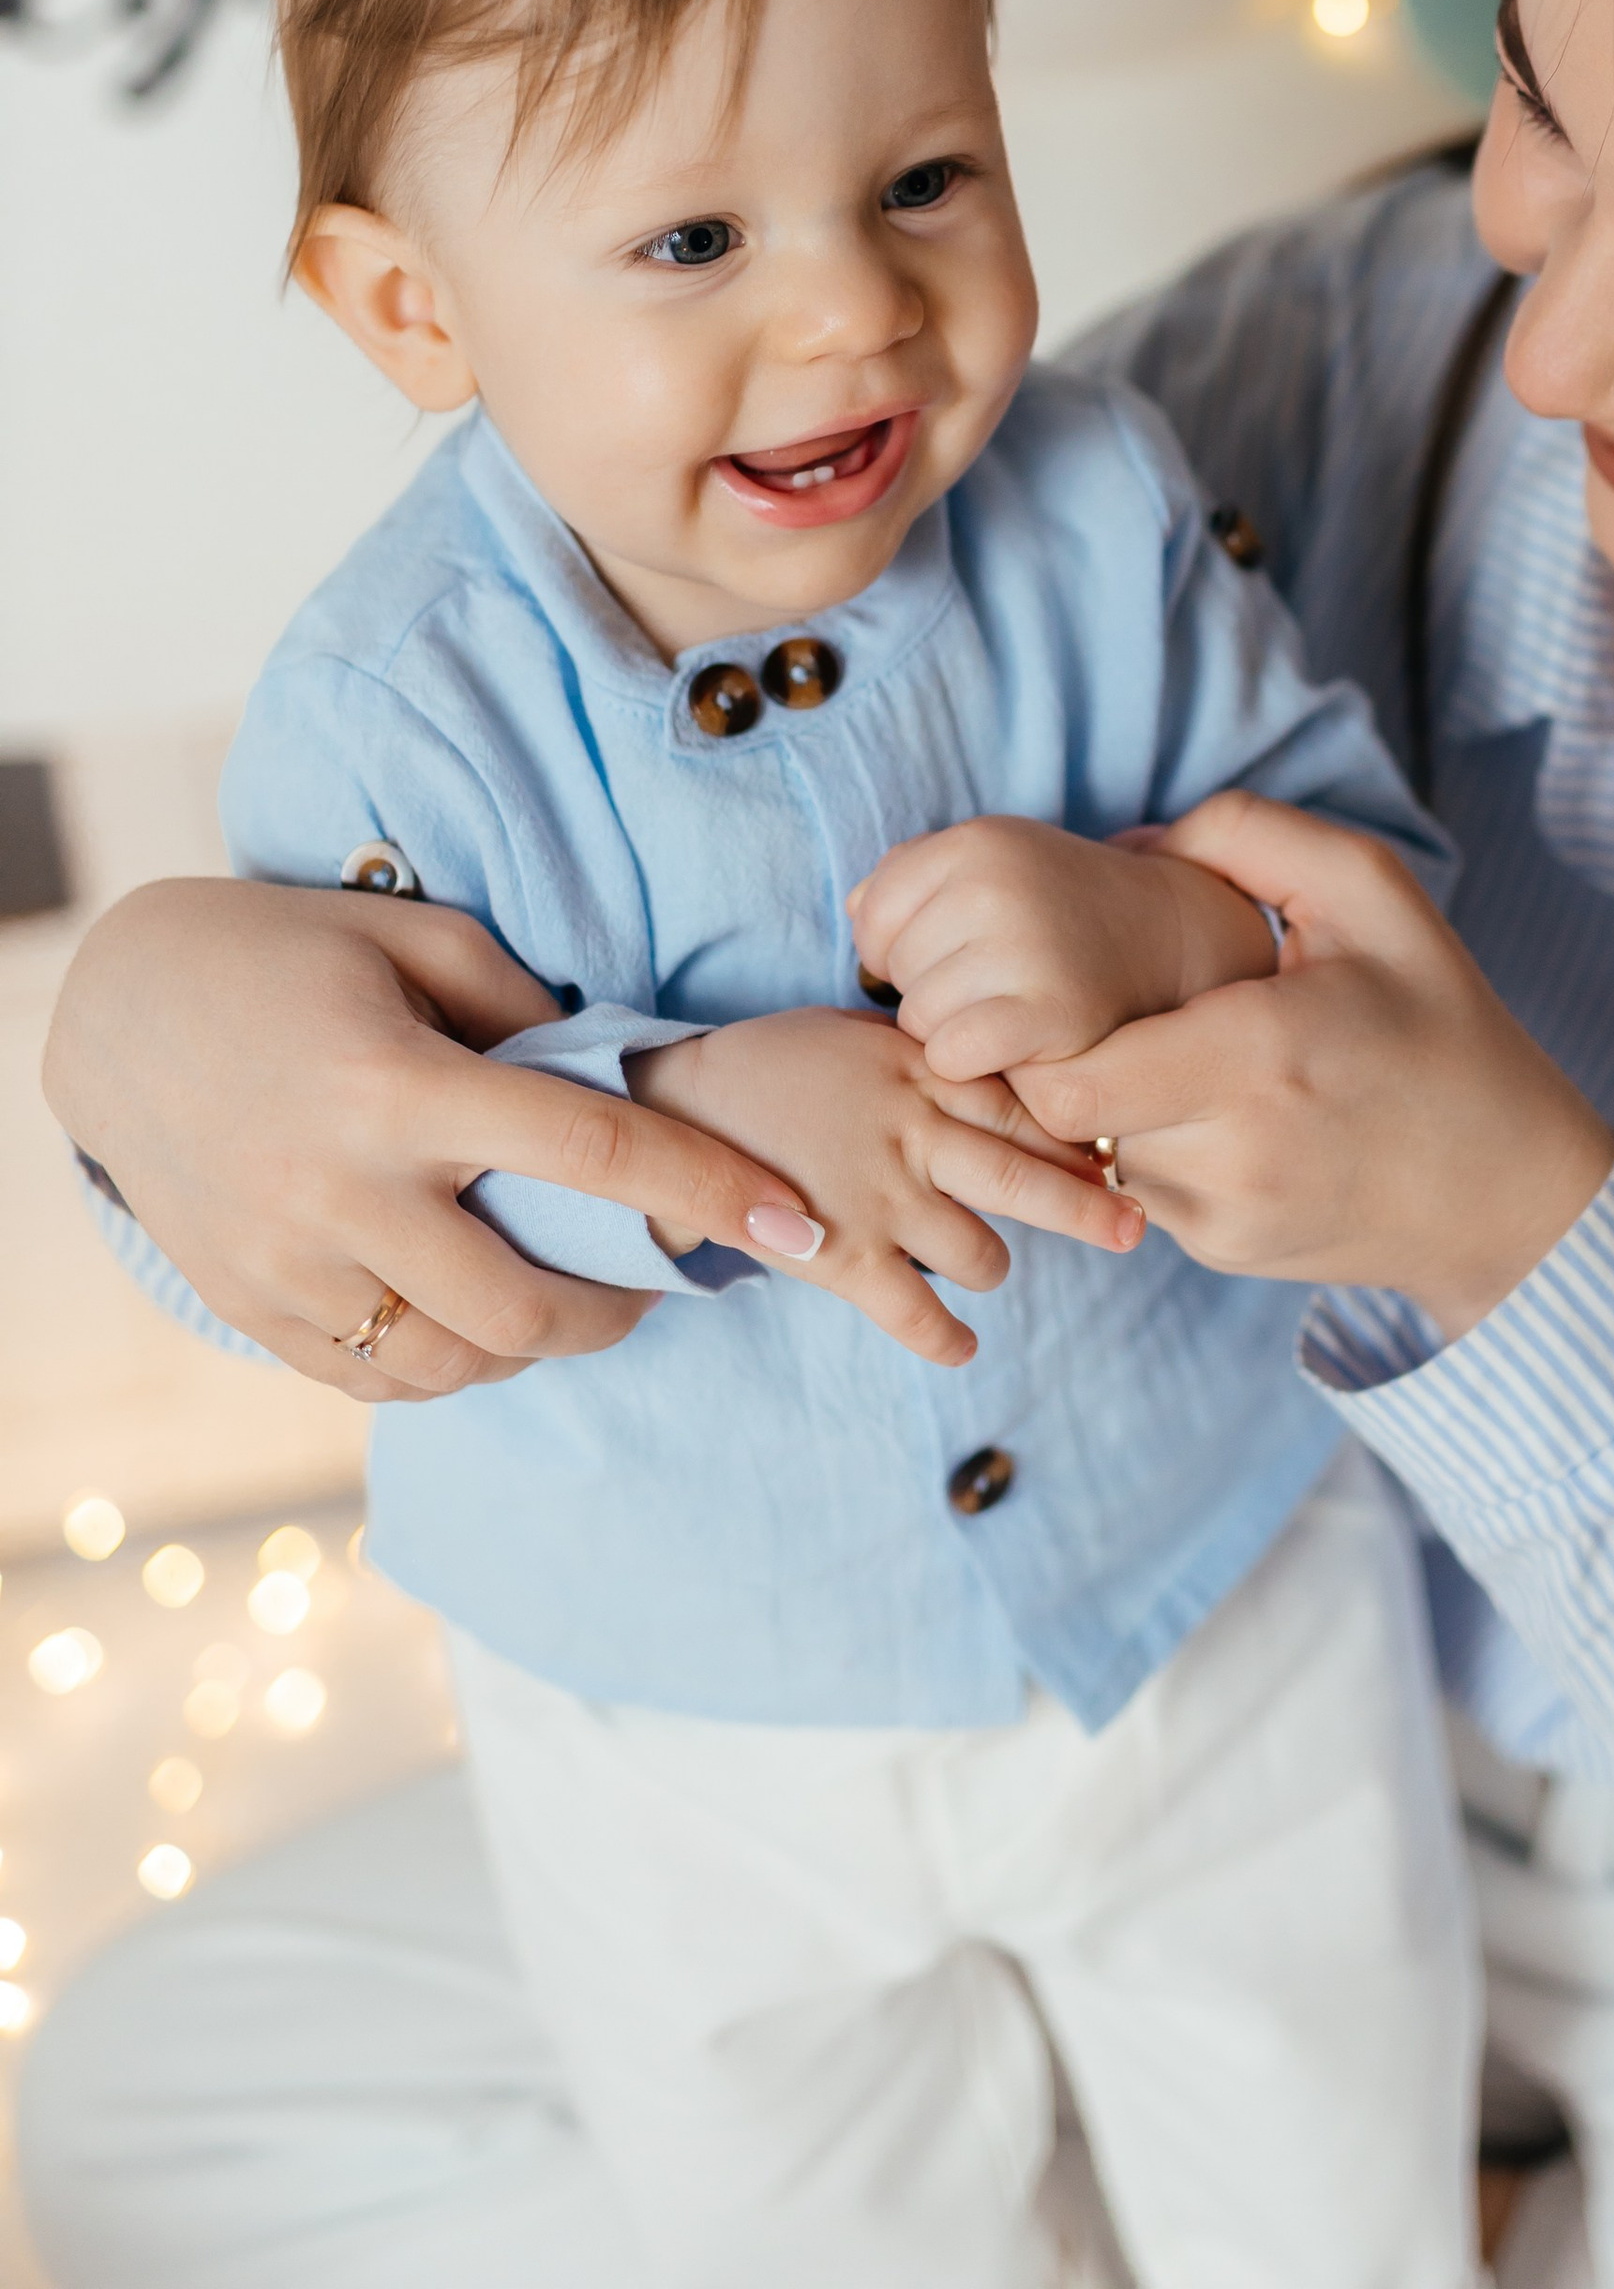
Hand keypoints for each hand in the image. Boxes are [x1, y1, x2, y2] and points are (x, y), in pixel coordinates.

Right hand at [42, 877, 825, 1403]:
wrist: (114, 1011)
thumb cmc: (284, 952)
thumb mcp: (414, 938)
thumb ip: (526, 1007)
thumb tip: (624, 1068)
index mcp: (401, 1085)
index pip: (591, 1150)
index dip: (707, 1191)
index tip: (797, 1224)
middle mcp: (344, 1190)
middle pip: (524, 1307)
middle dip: (617, 1312)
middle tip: (654, 1282)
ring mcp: (288, 1264)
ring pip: (451, 1365)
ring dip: (535, 1350)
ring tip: (565, 1301)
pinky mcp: (250, 1308)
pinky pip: (373, 1379)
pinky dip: (446, 1367)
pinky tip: (474, 1320)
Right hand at [628, 1008, 1144, 1367]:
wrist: (673, 1112)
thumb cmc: (771, 1068)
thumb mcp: (857, 1036)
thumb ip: (926, 1053)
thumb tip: (988, 1061)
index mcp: (922, 1074)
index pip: (1025, 1105)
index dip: (1078, 1137)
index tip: (1117, 1157)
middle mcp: (913, 1134)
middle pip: (1029, 1176)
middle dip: (1090, 1209)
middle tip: (1134, 1231)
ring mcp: (879, 1197)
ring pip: (980, 1251)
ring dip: (993, 1266)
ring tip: (988, 1266)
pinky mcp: (840, 1257)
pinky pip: (915, 1314)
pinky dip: (947, 1339)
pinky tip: (962, 1346)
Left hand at [849, 817, 1276, 1087]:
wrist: (1176, 945)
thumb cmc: (1065, 915)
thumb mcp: (995, 866)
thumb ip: (913, 880)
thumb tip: (857, 918)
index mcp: (979, 840)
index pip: (872, 914)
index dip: (899, 947)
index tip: (951, 954)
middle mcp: (995, 885)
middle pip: (896, 971)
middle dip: (931, 988)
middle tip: (997, 983)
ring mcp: (1023, 948)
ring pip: (918, 1020)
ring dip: (953, 1032)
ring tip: (1011, 1013)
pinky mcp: (1047, 1014)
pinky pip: (950, 1055)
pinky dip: (974, 1064)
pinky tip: (1015, 1049)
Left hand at [1010, 793, 1613, 1339]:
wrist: (1507, 1190)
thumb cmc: (1441, 1022)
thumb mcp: (1372, 892)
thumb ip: (1246, 834)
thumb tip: (1125, 846)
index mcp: (1257, 1055)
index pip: (1065, 1082)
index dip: (1042, 1031)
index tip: (1072, 980)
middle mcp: (1229, 1155)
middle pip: (1066, 1120)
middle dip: (1066, 1060)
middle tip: (1106, 1005)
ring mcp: (1223, 1219)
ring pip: (1094, 1157)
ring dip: (1109, 1105)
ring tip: (1170, 1048)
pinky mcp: (1223, 1254)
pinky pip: (1141, 1190)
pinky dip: (1153, 1145)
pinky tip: (1215, 1106)